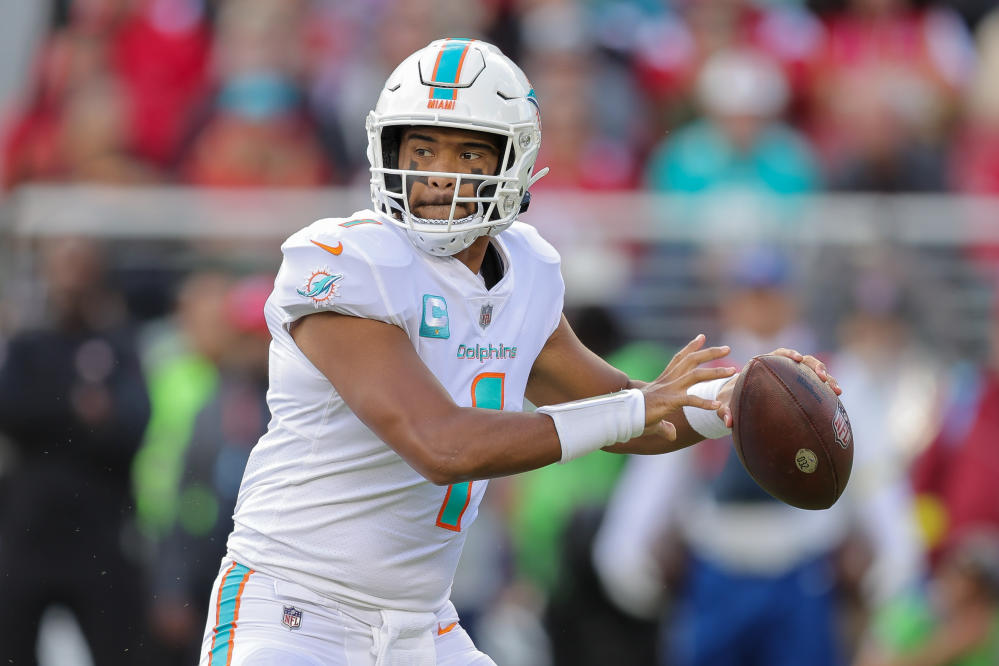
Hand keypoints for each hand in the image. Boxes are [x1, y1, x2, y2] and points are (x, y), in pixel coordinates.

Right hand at [642, 334, 737, 439]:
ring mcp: (670, 390)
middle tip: (727, 348)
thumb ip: (666, 425)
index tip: (701, 337)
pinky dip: (704, 403)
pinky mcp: (669, 402)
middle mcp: (668, 380)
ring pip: (696, 375)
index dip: (691, 347)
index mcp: (664, 379)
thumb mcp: (654, 419)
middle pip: (691, 360)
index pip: (679, 358)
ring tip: (732, 371)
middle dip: (710, 352)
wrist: (623, 416)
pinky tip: (717, 406)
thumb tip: (672, 434)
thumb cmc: (636, 416)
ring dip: (715, 372)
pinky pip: (690, 400)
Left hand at [717, 347, 842, 428]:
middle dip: (814, 366)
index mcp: (765, 364)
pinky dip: (827, 391)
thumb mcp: (725, 403)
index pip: (779, 353)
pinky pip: (816, 386)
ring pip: (814, 373)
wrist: (739, 400)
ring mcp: (794, 375)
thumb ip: (724, 410)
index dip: (789, 354)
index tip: (797, 359)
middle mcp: (782, 367)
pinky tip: (837, 400)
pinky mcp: (801, 386)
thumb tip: (727, 422)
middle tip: (821, 377)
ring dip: (827, 379)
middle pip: (803, 360)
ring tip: (837, 391)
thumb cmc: (732, 398)